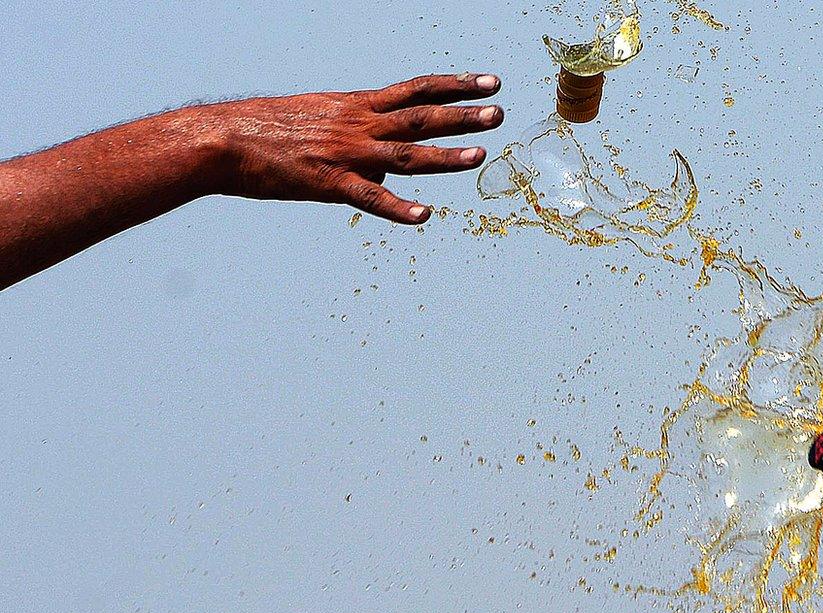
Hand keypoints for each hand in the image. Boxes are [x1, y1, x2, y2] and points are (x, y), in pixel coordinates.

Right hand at [196, 73, 504, 223]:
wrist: (221, 139)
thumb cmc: (270, 130)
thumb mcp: (322, 121)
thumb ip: (359, 139)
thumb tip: (386, 173)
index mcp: (356, 105)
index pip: (416, 89)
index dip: (455, 85)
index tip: (489, 83)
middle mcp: (357, 124)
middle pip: (420, 118)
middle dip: (462, 116)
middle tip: (499, 113)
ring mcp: (345, 153)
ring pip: (406, 154)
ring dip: (445, 156)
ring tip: (481, 156)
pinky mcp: (328, 183)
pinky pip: (369, 198)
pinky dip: (397, 208)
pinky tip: (424, 216)